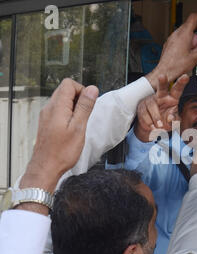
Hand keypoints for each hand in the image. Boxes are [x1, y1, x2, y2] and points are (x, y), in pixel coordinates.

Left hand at [19, 79, 98, 193]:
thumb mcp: (79, 127)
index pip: (69, 84)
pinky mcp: (47, 123)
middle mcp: (49, 108)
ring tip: (80, 122)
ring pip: (62, 100)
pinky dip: (68, 114)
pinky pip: (59, 110)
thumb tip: (92, 90)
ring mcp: (46, 115)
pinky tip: (73, 128)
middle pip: (65, 90)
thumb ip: (85, 106)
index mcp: (57, 107)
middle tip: (85, 114)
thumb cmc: (62, 152)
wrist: (46, 167)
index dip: (82, 90)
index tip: (89, 104)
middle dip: (79, 98)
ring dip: (74, 107)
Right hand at [135, 74, 188, 141]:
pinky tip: (152, 126)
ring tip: (159, 126)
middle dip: (162, 82)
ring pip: (152, 107)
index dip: (181, 83)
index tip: (185, 77)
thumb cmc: (165, 121)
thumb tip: (171, 117)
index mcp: (172, 98)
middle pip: (162, 88)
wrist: (152, 128)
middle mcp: (161, 96)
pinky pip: (144, 114)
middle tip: (162, 77)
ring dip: (156, 118)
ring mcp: (150, 100)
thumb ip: (174, 121)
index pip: (177, 90)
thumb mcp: (173, 123)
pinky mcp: (142, 106)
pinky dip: (149, 123)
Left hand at [145, 12, 196, 89]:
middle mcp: (177, 34)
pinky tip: (188, 50)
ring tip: (195, 48)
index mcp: (184, 35)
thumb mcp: (195, 57)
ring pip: (185, 31)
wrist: (165, 71)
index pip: (194, 18)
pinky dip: (186, 40)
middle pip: (190, 24)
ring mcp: (172, 38)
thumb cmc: (177, 66)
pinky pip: (180, 37)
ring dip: (193, 36)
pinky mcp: (170, 43)